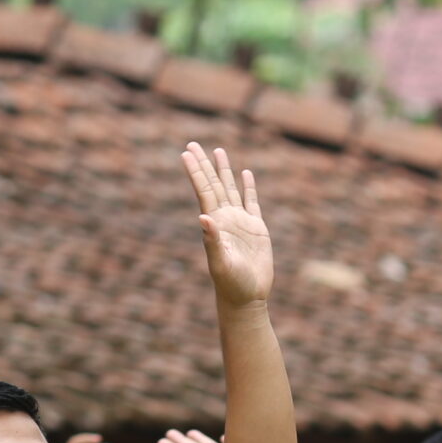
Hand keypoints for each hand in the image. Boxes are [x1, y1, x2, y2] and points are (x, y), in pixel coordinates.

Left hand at [181, 142, 271, 309]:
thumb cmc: (231, 284)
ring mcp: (240, 222)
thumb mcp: (220, 263)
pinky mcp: (256, 229)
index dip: (195, 172)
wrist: (247, 298)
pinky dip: (248, 187)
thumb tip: (203, 218)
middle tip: (193, 144)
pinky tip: (246, 174)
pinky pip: (252, 202)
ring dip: (224, 171)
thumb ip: (212, 241)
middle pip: (213, 185)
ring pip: (230, 189)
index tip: (185, 153)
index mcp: (215, 224)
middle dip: (204, 164)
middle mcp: (225, 219)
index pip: (203, 191)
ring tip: (218, 151)